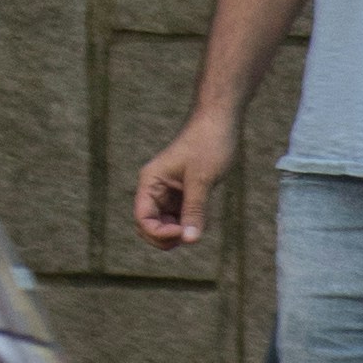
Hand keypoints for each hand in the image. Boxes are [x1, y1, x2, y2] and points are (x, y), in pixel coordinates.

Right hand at [134, 119, 231, 249]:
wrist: (220, 122)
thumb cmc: (208, 144)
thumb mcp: (202, 180)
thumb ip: (195, 210)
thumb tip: (189, 240)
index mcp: (150, 181)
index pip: (142, 218)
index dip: (158, 233)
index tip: (182, 234)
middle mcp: (155, 188)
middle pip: (147, 225)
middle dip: (163, 237)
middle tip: (187, 237)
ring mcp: (168, 191)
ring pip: (163, 223)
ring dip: (176, 233)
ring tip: (195, 231)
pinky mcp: (183, 192)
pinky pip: (178, 217)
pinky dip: (186, 224)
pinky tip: (199, 223)